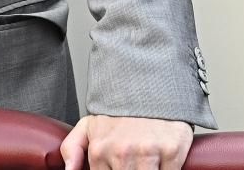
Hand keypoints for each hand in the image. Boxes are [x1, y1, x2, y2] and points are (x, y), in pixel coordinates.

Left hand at [60, 115, 192, 169]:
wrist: (154, 81)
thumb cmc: (122, 108)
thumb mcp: (88, 125)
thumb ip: (71, 149)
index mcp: (101, 151)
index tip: (119, 165)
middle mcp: (124, 154)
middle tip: (134, 162)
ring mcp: (149, 152)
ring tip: (148, 161)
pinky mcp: (172, 150)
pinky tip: (163, 162)